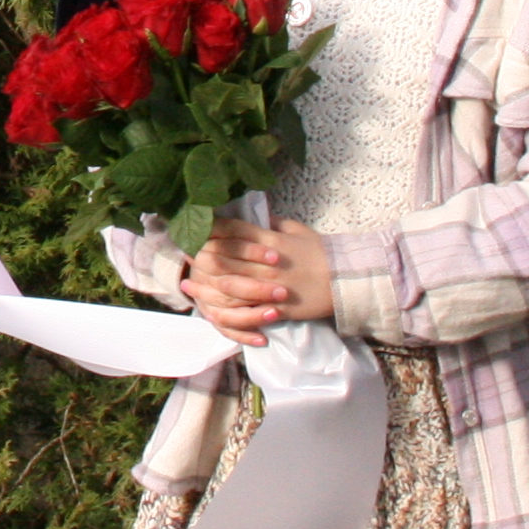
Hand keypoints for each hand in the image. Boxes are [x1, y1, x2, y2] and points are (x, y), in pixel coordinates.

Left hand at [183, 215, 334, 338]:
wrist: (346, 281)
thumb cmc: (322, 252)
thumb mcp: (297, 230)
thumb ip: (273, 224)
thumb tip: (256, 216)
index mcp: (270, 240)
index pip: (233, 231)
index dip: (211, 230)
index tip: (195, 230)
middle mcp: (265, 263)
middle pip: (225, 258)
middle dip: (201, 256)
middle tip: (183, 255)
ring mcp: (270, 286)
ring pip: (230, 285)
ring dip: (206, 285)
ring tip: (188, 284)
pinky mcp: (277, 308)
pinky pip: (247, 311)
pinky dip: (228, 312)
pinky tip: (212, 310)